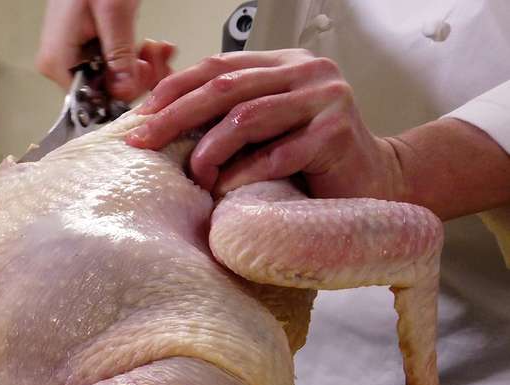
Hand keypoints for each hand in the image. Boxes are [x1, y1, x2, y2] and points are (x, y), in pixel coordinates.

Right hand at [36, 0, 174, 100]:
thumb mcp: (113, 13)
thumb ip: (120, 54)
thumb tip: (125, 90)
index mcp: (58, 61)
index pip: (93, 99)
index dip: (125, 91)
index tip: (146, 74)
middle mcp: (60, 63)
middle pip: (105, 90)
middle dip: (137, 76)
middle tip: (156, 57)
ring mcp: (71, 55)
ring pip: (112, 79)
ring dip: (140, 66)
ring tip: (154, 48)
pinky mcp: (83, 48)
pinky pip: (111, 64)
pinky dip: (133, 57)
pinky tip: (147, 47)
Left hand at [126, 49, 404, 199]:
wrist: (374, 184)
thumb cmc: (311, 161)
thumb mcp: (264, 128)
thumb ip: (228, 113)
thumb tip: (160, 113)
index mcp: (285, 63)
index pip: (218, 66)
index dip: (174, 89)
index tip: (140, 115)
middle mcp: (308, 72)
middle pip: (225, 88)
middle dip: (176, 116)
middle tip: (144, 141)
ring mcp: (326, 99)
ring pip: (246, 118)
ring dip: (209, 151)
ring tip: (194, 176)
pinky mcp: (337, 133)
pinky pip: (276, 154)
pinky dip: (244, 174)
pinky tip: (226, 190)